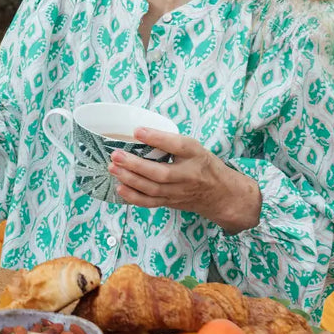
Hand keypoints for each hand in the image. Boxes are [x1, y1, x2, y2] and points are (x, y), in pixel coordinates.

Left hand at [107, 128, 261, 233]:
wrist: (220, 194)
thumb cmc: (202, 165)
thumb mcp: (194, 148)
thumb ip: (171, 142)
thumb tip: (137, 132)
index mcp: (195, 155)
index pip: (178, 146)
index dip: (157, 138)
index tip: (137, 130)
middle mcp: (188, 175)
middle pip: (161, 173)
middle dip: (135, 165)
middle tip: (116, 155)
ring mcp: (178, 192)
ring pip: (152, 189)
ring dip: (130, 180)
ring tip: (113, 168)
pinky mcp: (171, 203)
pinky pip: (150, 203)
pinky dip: (133, 197)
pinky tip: (119, 187)